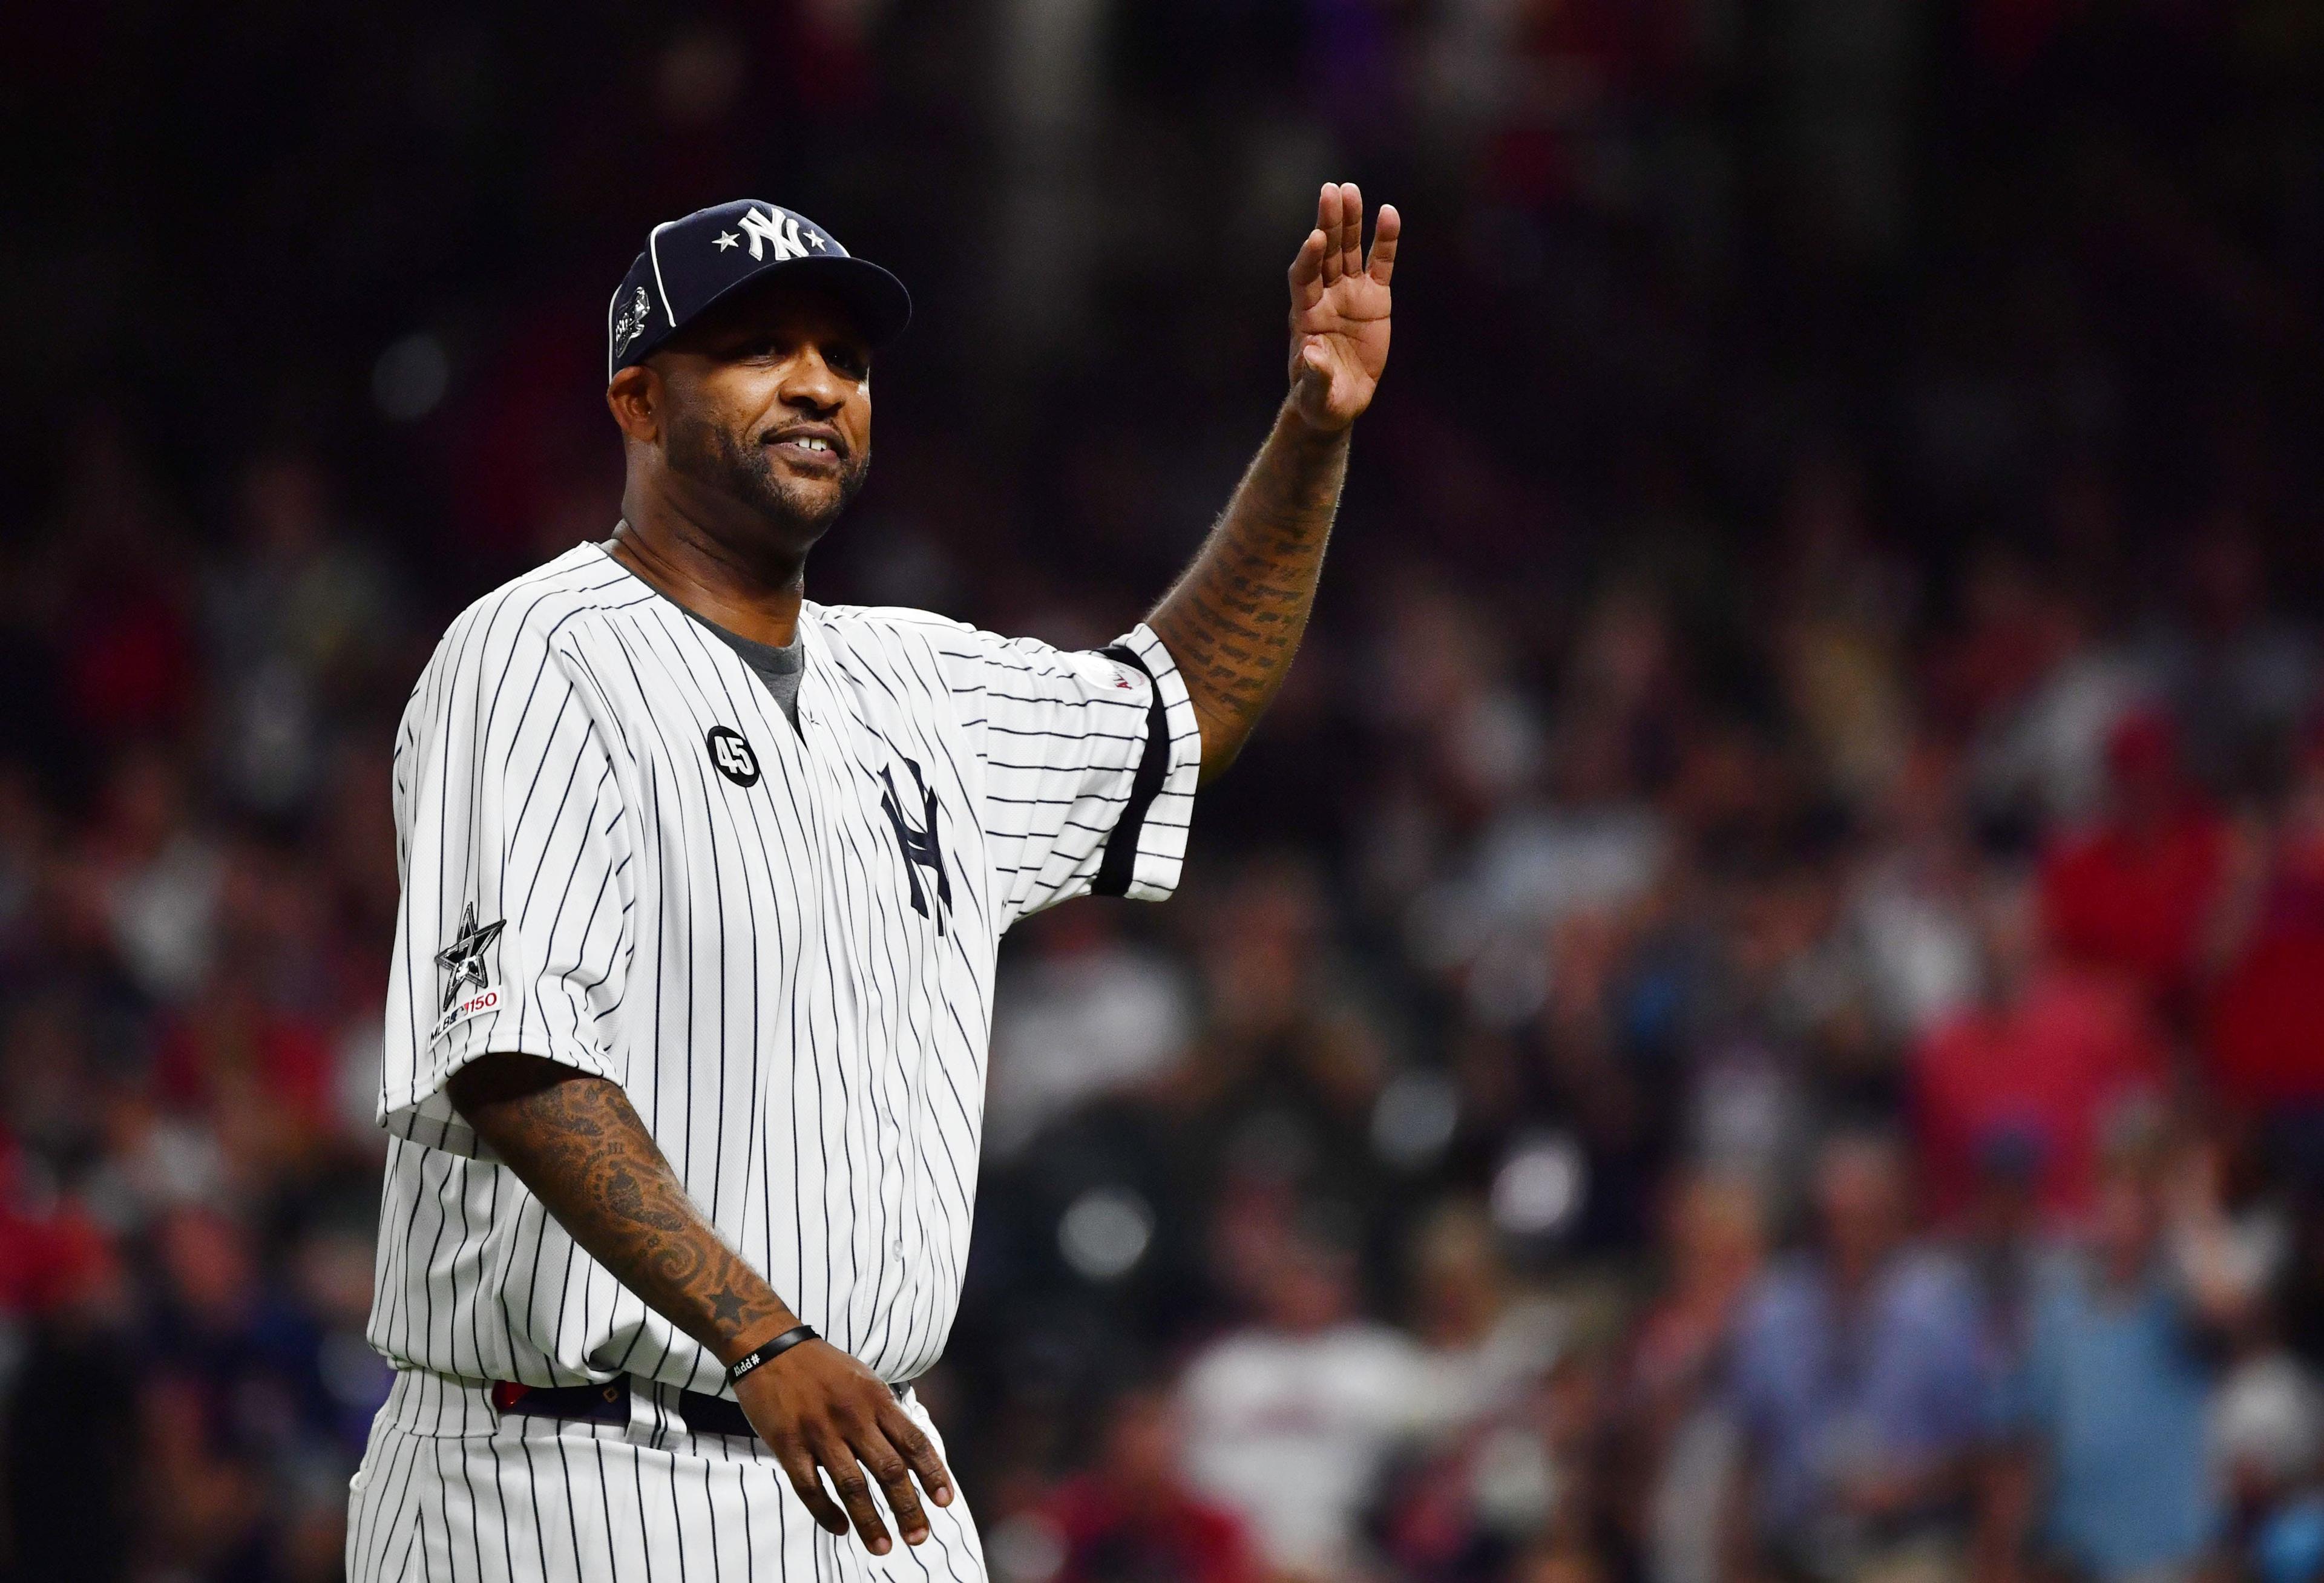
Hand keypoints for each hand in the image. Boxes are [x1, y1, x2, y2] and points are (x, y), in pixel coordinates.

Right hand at [733, 1337, 953, 1553]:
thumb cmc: (823, 1368)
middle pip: (888, 1470)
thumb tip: (914, 1455)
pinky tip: (841, 1529)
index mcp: (876, 1398)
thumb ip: (887, 1415)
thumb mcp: (864, 1380)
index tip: (944, 1501)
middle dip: (908, 1508)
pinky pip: (810, 1488)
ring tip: (883, 1547)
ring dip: (870, 1521)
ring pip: (852, 1486)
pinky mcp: (787, 1444)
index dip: (933, 1473)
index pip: (913, 1441)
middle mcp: (852, 1415)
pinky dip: (827, 1513)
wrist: (770, 1347)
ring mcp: (819, 1431)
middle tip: (919, 1537)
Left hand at [1287, 181, 1396, 431]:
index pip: (1304, 276)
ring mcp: (1350, 293)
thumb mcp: (1316, 393)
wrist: (1339, 400)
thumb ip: (1314, 373)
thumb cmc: (1320, 398)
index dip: (1309, 257)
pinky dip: (1385, 241)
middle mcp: (1325, 295)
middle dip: (1329, 224)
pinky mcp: (1375, 298)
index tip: (1316, 237)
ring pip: (1349, 250)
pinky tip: (1389, 213)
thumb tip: (1311, 353)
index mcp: (1305, 314)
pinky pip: (1381, 264)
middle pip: (1326, 253)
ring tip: (1351, 191)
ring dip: (1350, 221)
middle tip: (1331, 192)